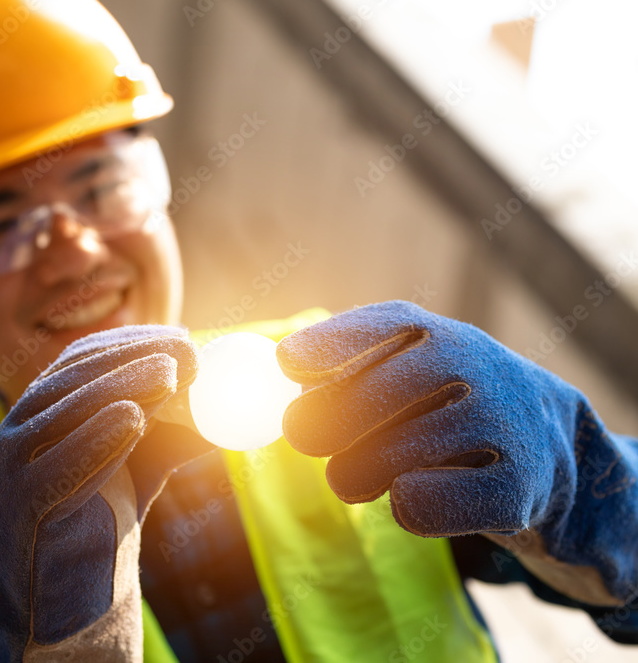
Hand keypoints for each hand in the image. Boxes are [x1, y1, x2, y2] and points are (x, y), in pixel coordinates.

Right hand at [0, 325, 196, 660]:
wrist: (23, 606)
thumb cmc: (75, 528)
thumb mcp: (125, 479)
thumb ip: (163, 447)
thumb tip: (223, 425)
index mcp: (40, 415)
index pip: (80, 361)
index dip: (131, 343)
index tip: (182, 337)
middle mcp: (19, 431)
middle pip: (74, 378)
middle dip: (131, 357)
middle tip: (187, 351)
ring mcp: (11, 468)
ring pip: (63, 413)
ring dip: (119, 386)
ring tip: (169, 372)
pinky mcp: (18, 511)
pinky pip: (56, 470)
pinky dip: (94, 440)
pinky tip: (133, 418)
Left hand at [277, 300, 637, 604]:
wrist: (549, 450)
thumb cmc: (443, 405)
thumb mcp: (401, 371)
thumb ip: (340, 372)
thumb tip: (283, 385)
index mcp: (435, 333)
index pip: (383, 326)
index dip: (330, 345)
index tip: (286, 364)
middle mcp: (474, 365)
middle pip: (378, 394)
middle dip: (325, 421)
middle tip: (301, 438)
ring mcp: (502, 422)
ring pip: (393, 456)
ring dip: (355, 473)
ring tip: (354, 477)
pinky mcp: (518, 486)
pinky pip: (426, 503)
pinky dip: (403, 505)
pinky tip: (409, 496)